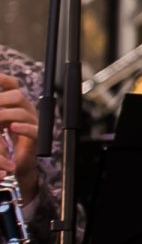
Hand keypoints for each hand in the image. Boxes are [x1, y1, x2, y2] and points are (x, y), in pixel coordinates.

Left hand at [0, 72, 39, 202]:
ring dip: (5, 114)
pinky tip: (12, 128)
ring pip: (22, 112)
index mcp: (15, 103)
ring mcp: (32, 123)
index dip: (3, 79)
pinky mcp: (35, 138)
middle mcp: (25, 110)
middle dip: (1, 98)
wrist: (13, 164)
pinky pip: (32, 130)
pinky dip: (22, 128)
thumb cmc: (4, 141)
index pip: (12, 85)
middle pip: (17, 96)